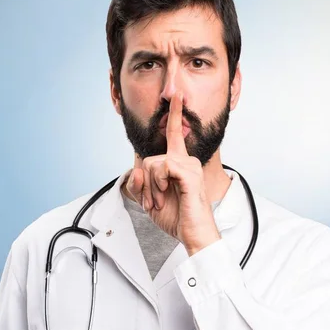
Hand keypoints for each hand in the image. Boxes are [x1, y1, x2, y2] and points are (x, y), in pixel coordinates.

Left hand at [126, 93, 219, 254]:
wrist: (193, 234)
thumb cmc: (177, 217)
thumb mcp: (150, 201)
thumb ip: (139, 184)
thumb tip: (136, 169)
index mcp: (178, 163)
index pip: (175, 133)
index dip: (175, 113)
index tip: (177, 95)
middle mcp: (186, 160)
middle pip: (149, 160)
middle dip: (145, 185)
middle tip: (155, 202)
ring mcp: (189, 166)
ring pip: (152, 165)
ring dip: (151, 188)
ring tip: (161, 202)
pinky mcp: (189, 174)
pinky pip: (163, 168)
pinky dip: (158, 184)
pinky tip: (166, 195)